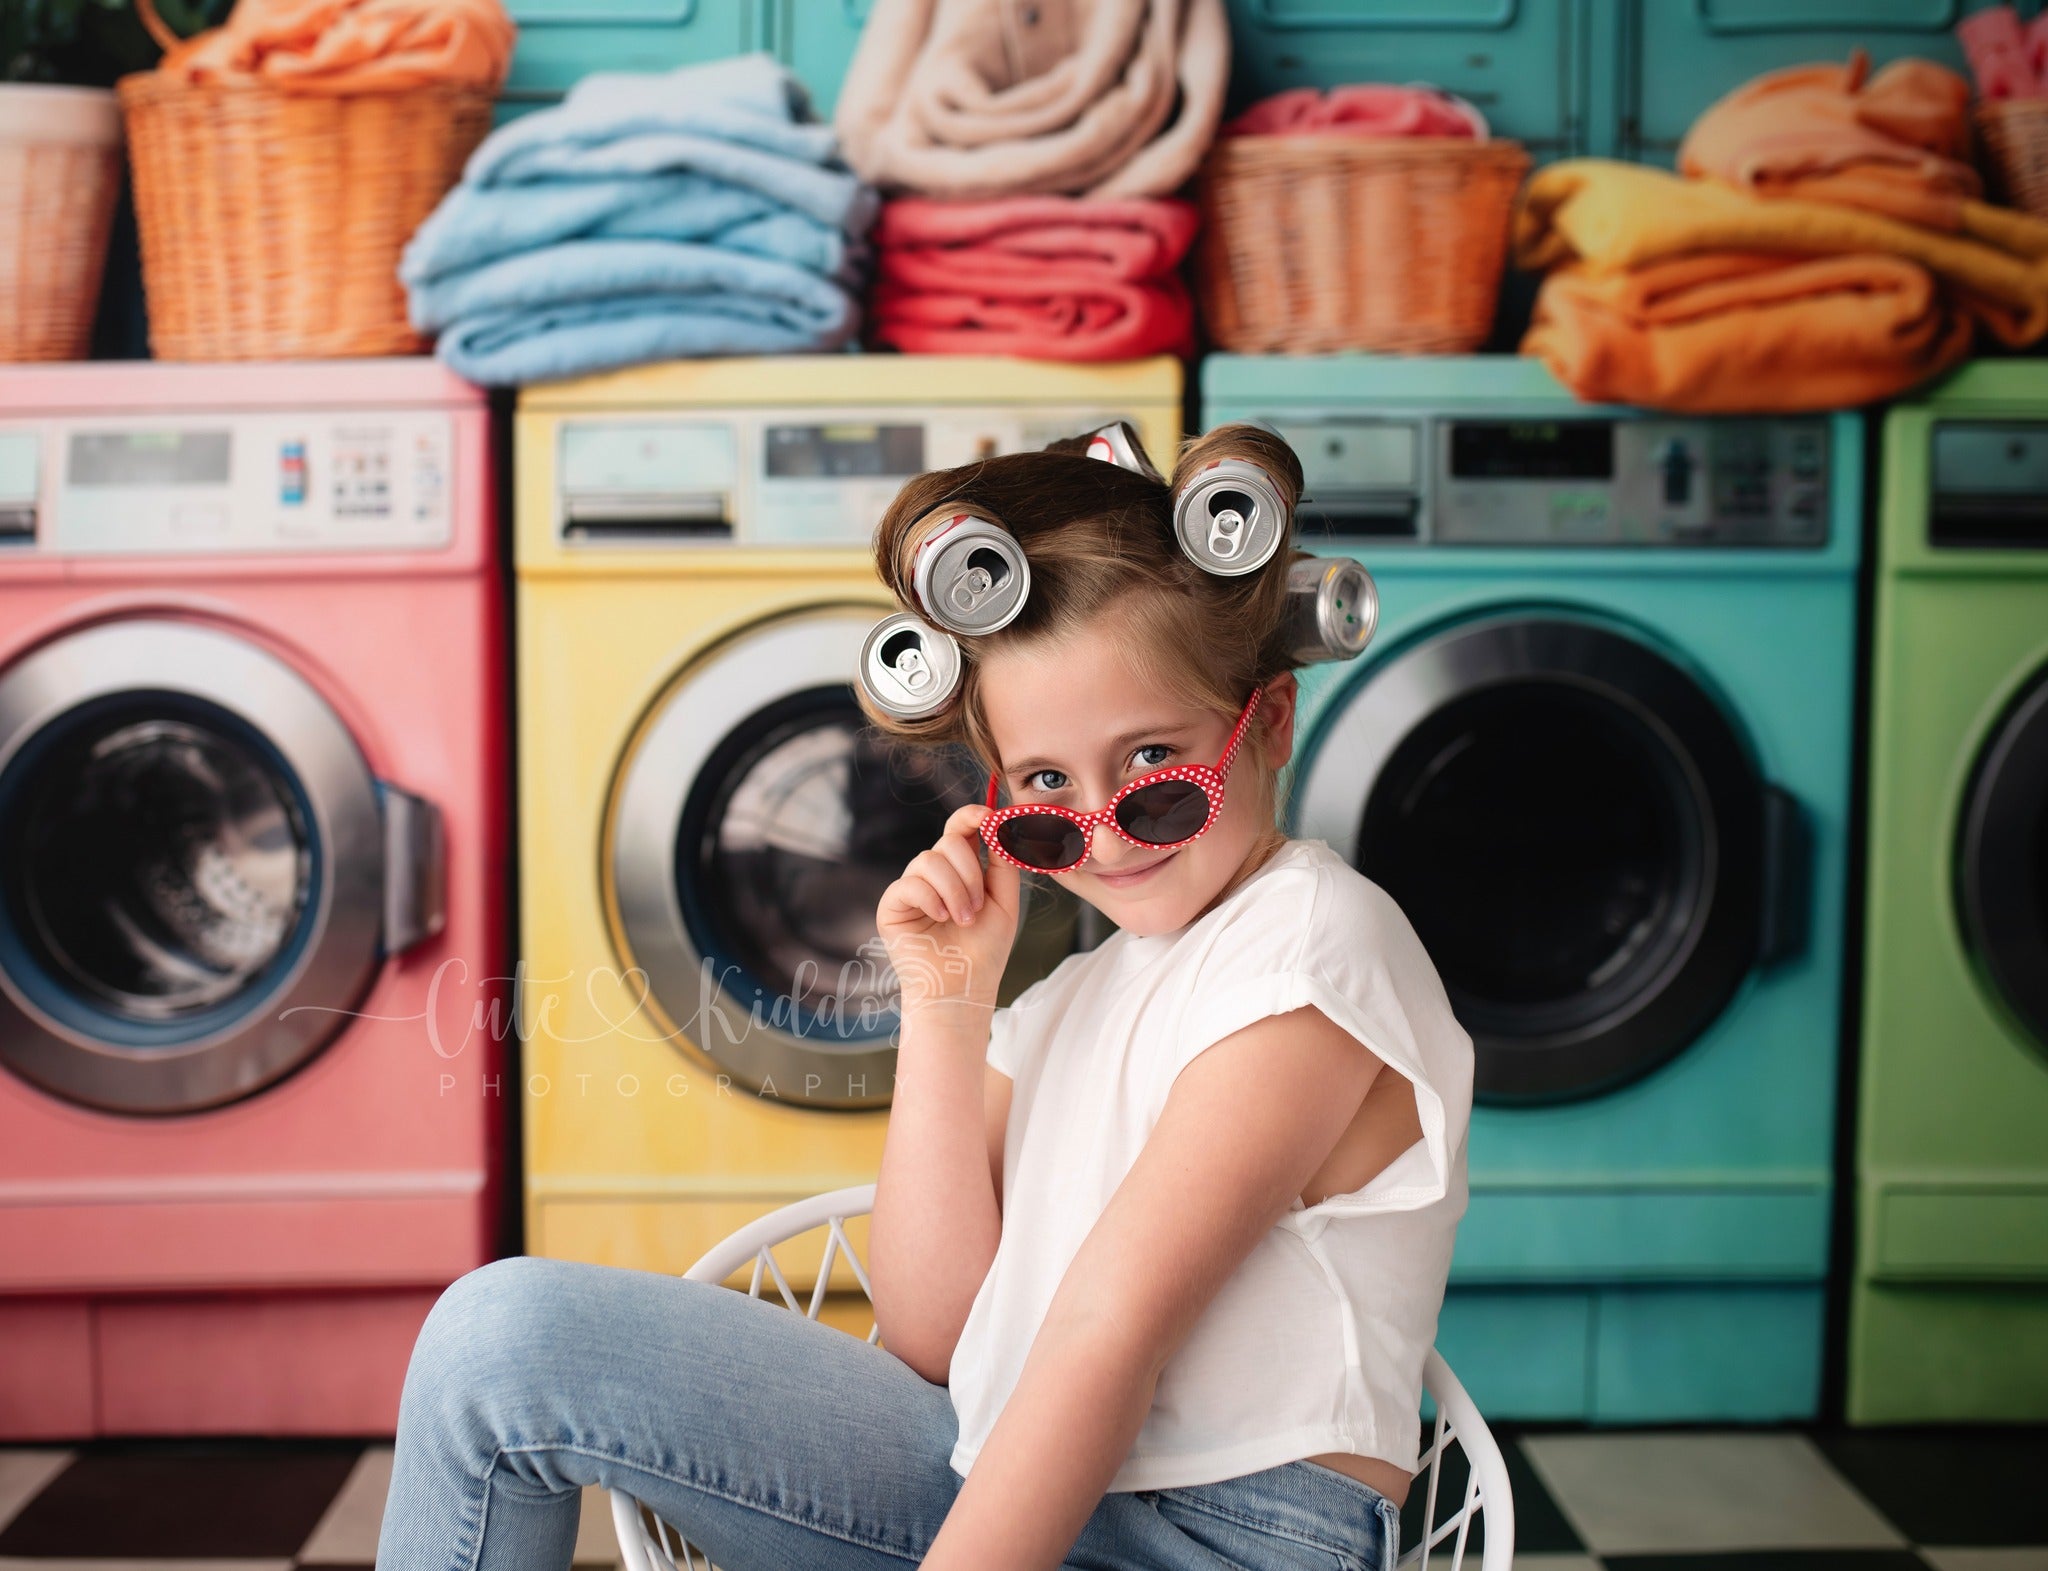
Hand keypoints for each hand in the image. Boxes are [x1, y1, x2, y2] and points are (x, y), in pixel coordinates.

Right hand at [876, 804, 1019, 1010]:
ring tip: (963, 920)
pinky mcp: (892, 905)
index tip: (988, 817)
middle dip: (971, 872)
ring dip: (955, 890)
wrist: (963, 987)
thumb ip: (1003, 863)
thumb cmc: (984, 949)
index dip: (972, 815)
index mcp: (960, 869)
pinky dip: (931, 898)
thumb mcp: (1005, 902)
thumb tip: (1000, 825)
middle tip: (978, 907)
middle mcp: (934, 874)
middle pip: (949, 842)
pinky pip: (910, 883)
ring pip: (929, 860)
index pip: (960, 828)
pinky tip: (941, 918)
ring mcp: (912, 887)